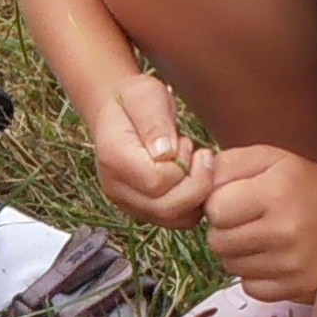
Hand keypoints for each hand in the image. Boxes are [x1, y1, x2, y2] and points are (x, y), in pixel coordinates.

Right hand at [82, 71, 216, 223]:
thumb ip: (156, 122)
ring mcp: (128, 203)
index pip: (158, 181)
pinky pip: (176, 220)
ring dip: (197, 195)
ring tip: (195, 165)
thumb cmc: (135, 99)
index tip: (188, 142)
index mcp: (115, 159)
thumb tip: (166, 153)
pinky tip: (193, 177)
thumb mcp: (146, 96)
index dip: (183, 165)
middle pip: (167, 208)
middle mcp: (116, 188)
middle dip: (197, 183)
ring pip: (174, 219)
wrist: (118, 110)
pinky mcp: (142, 209)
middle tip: (201, 155)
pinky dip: (194, 203)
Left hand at [201, 144, 316, 302]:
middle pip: (217, 242)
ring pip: (230, 266)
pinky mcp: (296, 287)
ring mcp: (292, 264)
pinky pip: (249, 287)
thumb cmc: (299, 182)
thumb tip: (194, 183)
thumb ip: (225, 164)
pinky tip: (270, 255)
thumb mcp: (266, 158)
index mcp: (276, 193)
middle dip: (224, 230)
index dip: (219, 204)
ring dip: (237, 252)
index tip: (236, 200)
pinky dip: (253, 274)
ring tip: (259, 235)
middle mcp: (285, 231)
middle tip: (245, 219)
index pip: (215, 210)